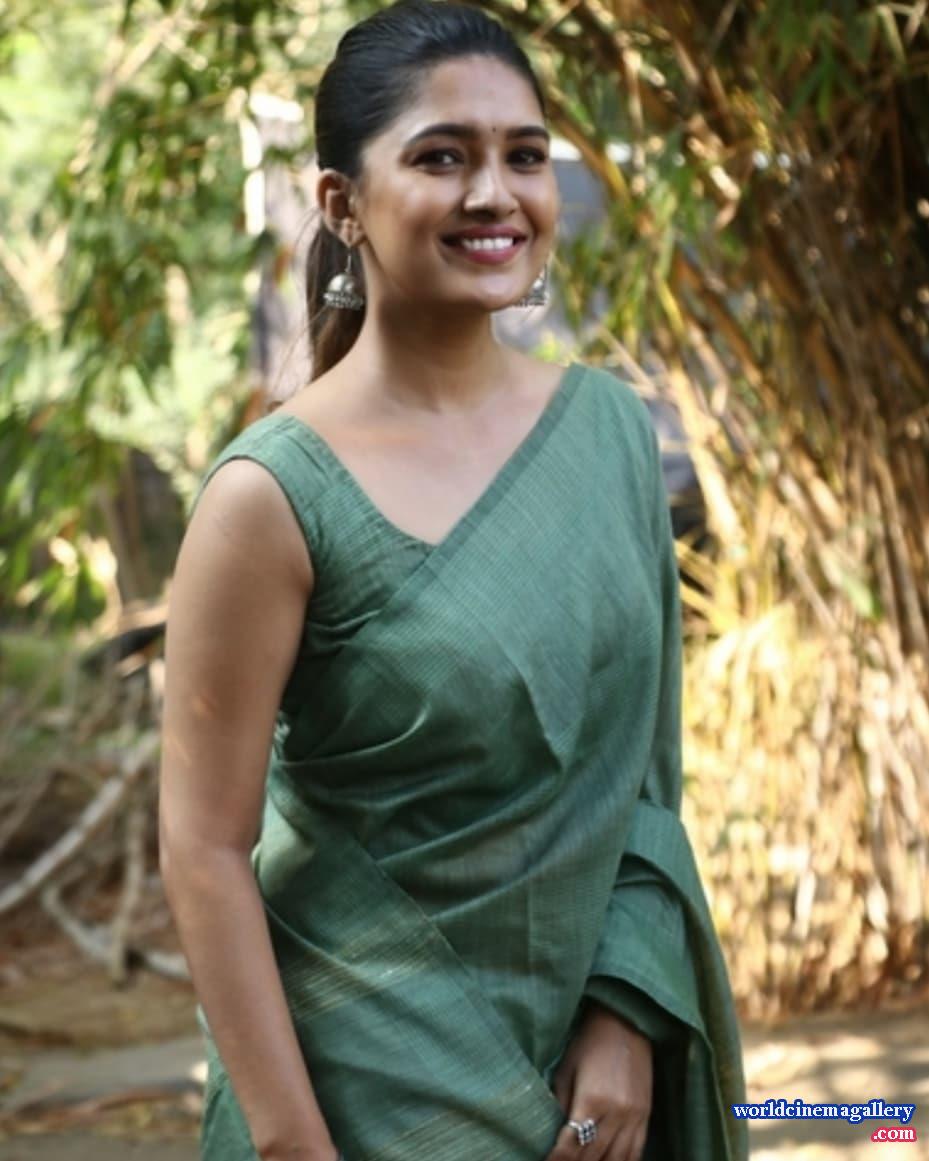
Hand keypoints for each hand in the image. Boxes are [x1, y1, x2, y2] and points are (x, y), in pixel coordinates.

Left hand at [544, 1001, 652, 1160]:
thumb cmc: (589, 1043)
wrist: (624, 1023)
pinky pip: (636, 1152)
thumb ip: (561, 1105)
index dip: (557, 1160)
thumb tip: (554, 1135)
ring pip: (616, 1159)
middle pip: (593, 1156)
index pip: (571, 1145)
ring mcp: (634, 1116)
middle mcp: (616, 1112)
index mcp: (592, 1099)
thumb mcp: (566, 1070)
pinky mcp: (646, 1116)